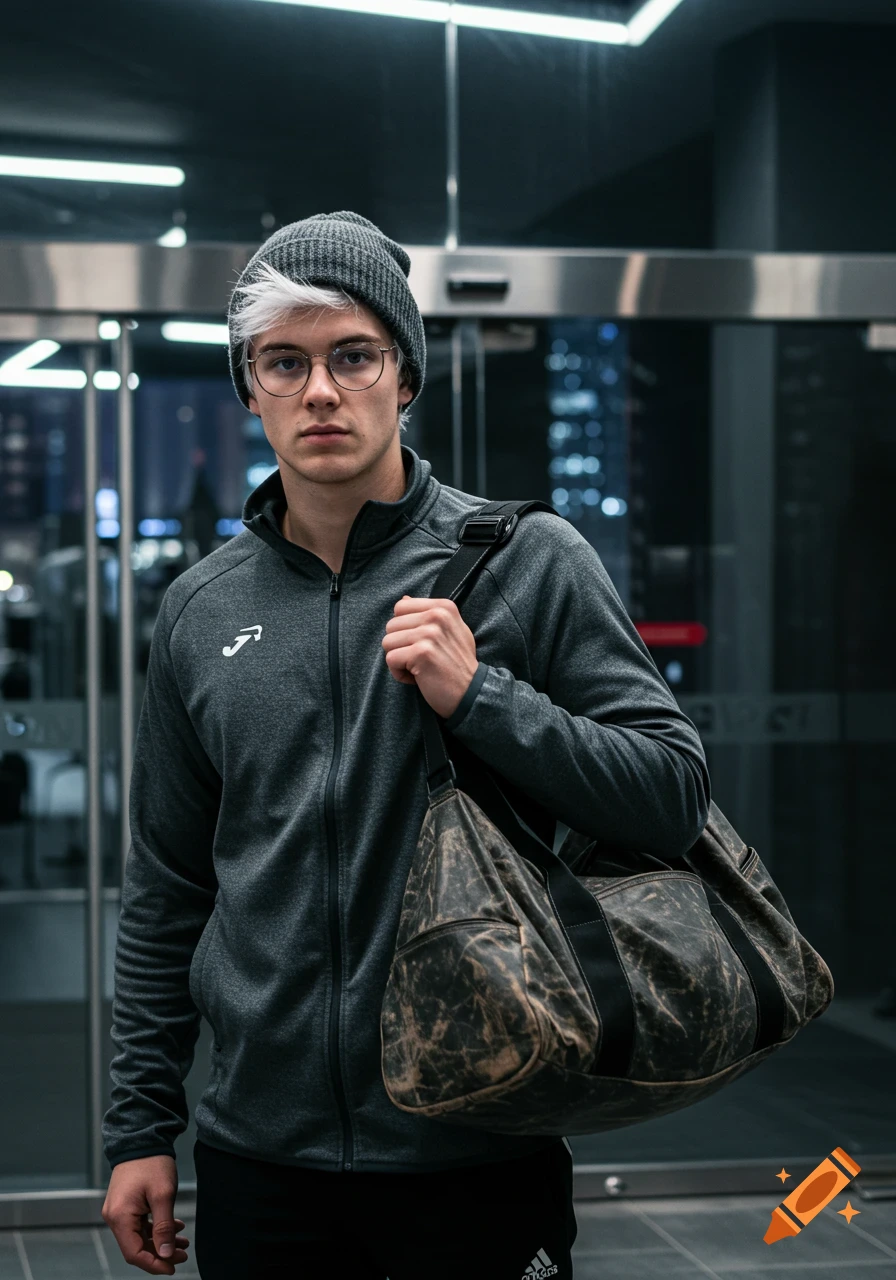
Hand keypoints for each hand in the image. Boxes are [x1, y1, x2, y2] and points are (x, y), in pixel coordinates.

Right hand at [102, 1154, 189, 1274]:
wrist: (142, 1136)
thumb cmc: (152, 1162)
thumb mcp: (163, 1195)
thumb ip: (163, 1227)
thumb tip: (166, 1254)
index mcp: (120, 1217)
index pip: (134, 1253)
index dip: (154, 1264)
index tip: (173, 1268)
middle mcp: (114, 1217)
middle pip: (136, 1247)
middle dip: (161, 1253)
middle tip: (183, 1254)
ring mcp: (118, 1210)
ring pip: (140, 1236)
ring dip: (161, 1241)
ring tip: (183, 1242)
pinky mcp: (125, 1204)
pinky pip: (139, 1224)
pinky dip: (156, 1228)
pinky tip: (174, 1227)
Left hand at [382, 596, 478, 718]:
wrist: (472, 692)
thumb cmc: (458, 663)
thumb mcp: (451, 630)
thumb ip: (428, 614)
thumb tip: (403, 599)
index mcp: (443, 607)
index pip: (400, 608)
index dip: (404, 629)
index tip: (421, 644)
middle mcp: (437, 615)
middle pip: (391, 626)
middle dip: (400, 646)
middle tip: (420, 659)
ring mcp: (429, 633)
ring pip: (387, 642)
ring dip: (399, 661)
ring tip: (419, 668)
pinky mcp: (421, 652)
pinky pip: (390, 659)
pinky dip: (400, 674)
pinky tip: (417, 678)